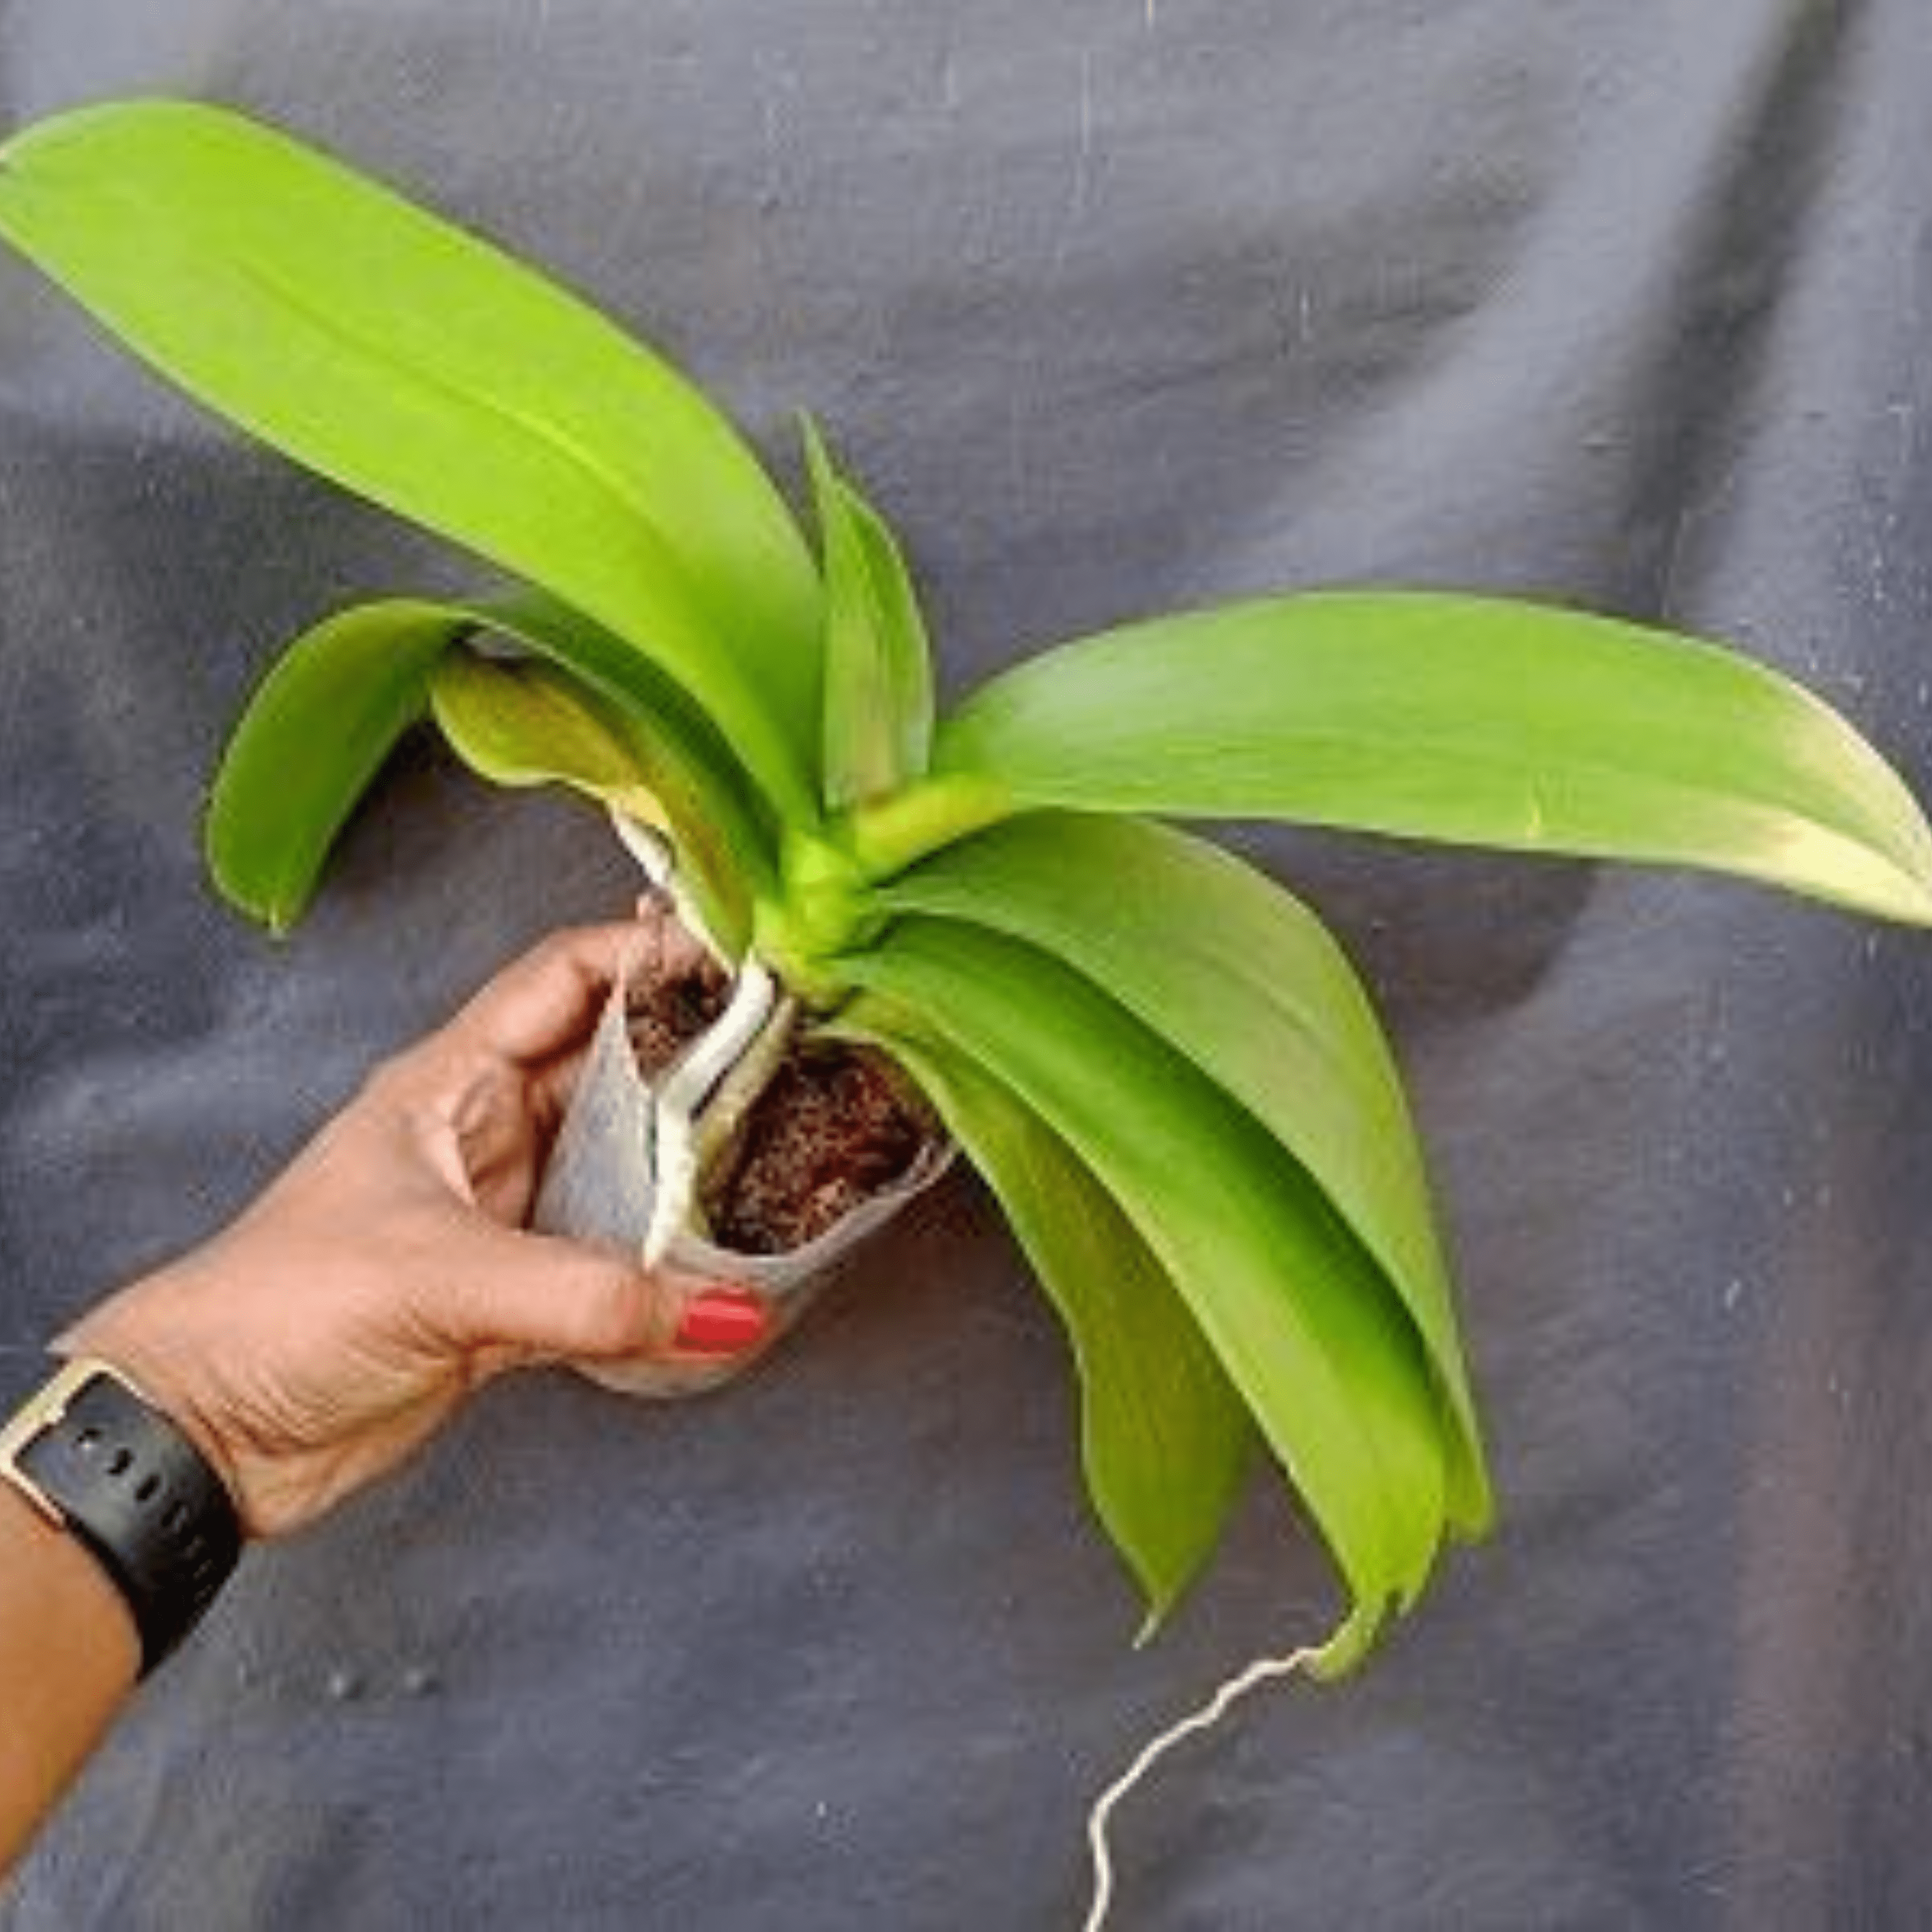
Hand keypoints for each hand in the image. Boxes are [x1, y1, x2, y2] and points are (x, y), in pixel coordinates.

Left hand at [59, 921, 766, 1539]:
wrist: (209, 1433)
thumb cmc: (284, 1309)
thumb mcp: (441, 1278)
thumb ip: (590, 1296)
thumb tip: (730, 1312)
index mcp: (453, 1082)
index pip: (566, 980)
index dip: (649, 954)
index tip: (744, 956)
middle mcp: (487, 1133)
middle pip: (612, 1068)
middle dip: (696, 1056)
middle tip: (798, 1053)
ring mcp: (505, 1214)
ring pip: (623, 1166)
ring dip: (692, 1165)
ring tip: (790, 1151)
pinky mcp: (514, 1298)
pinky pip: (614, 1264)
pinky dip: (669, 1269)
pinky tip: (730, 1273)